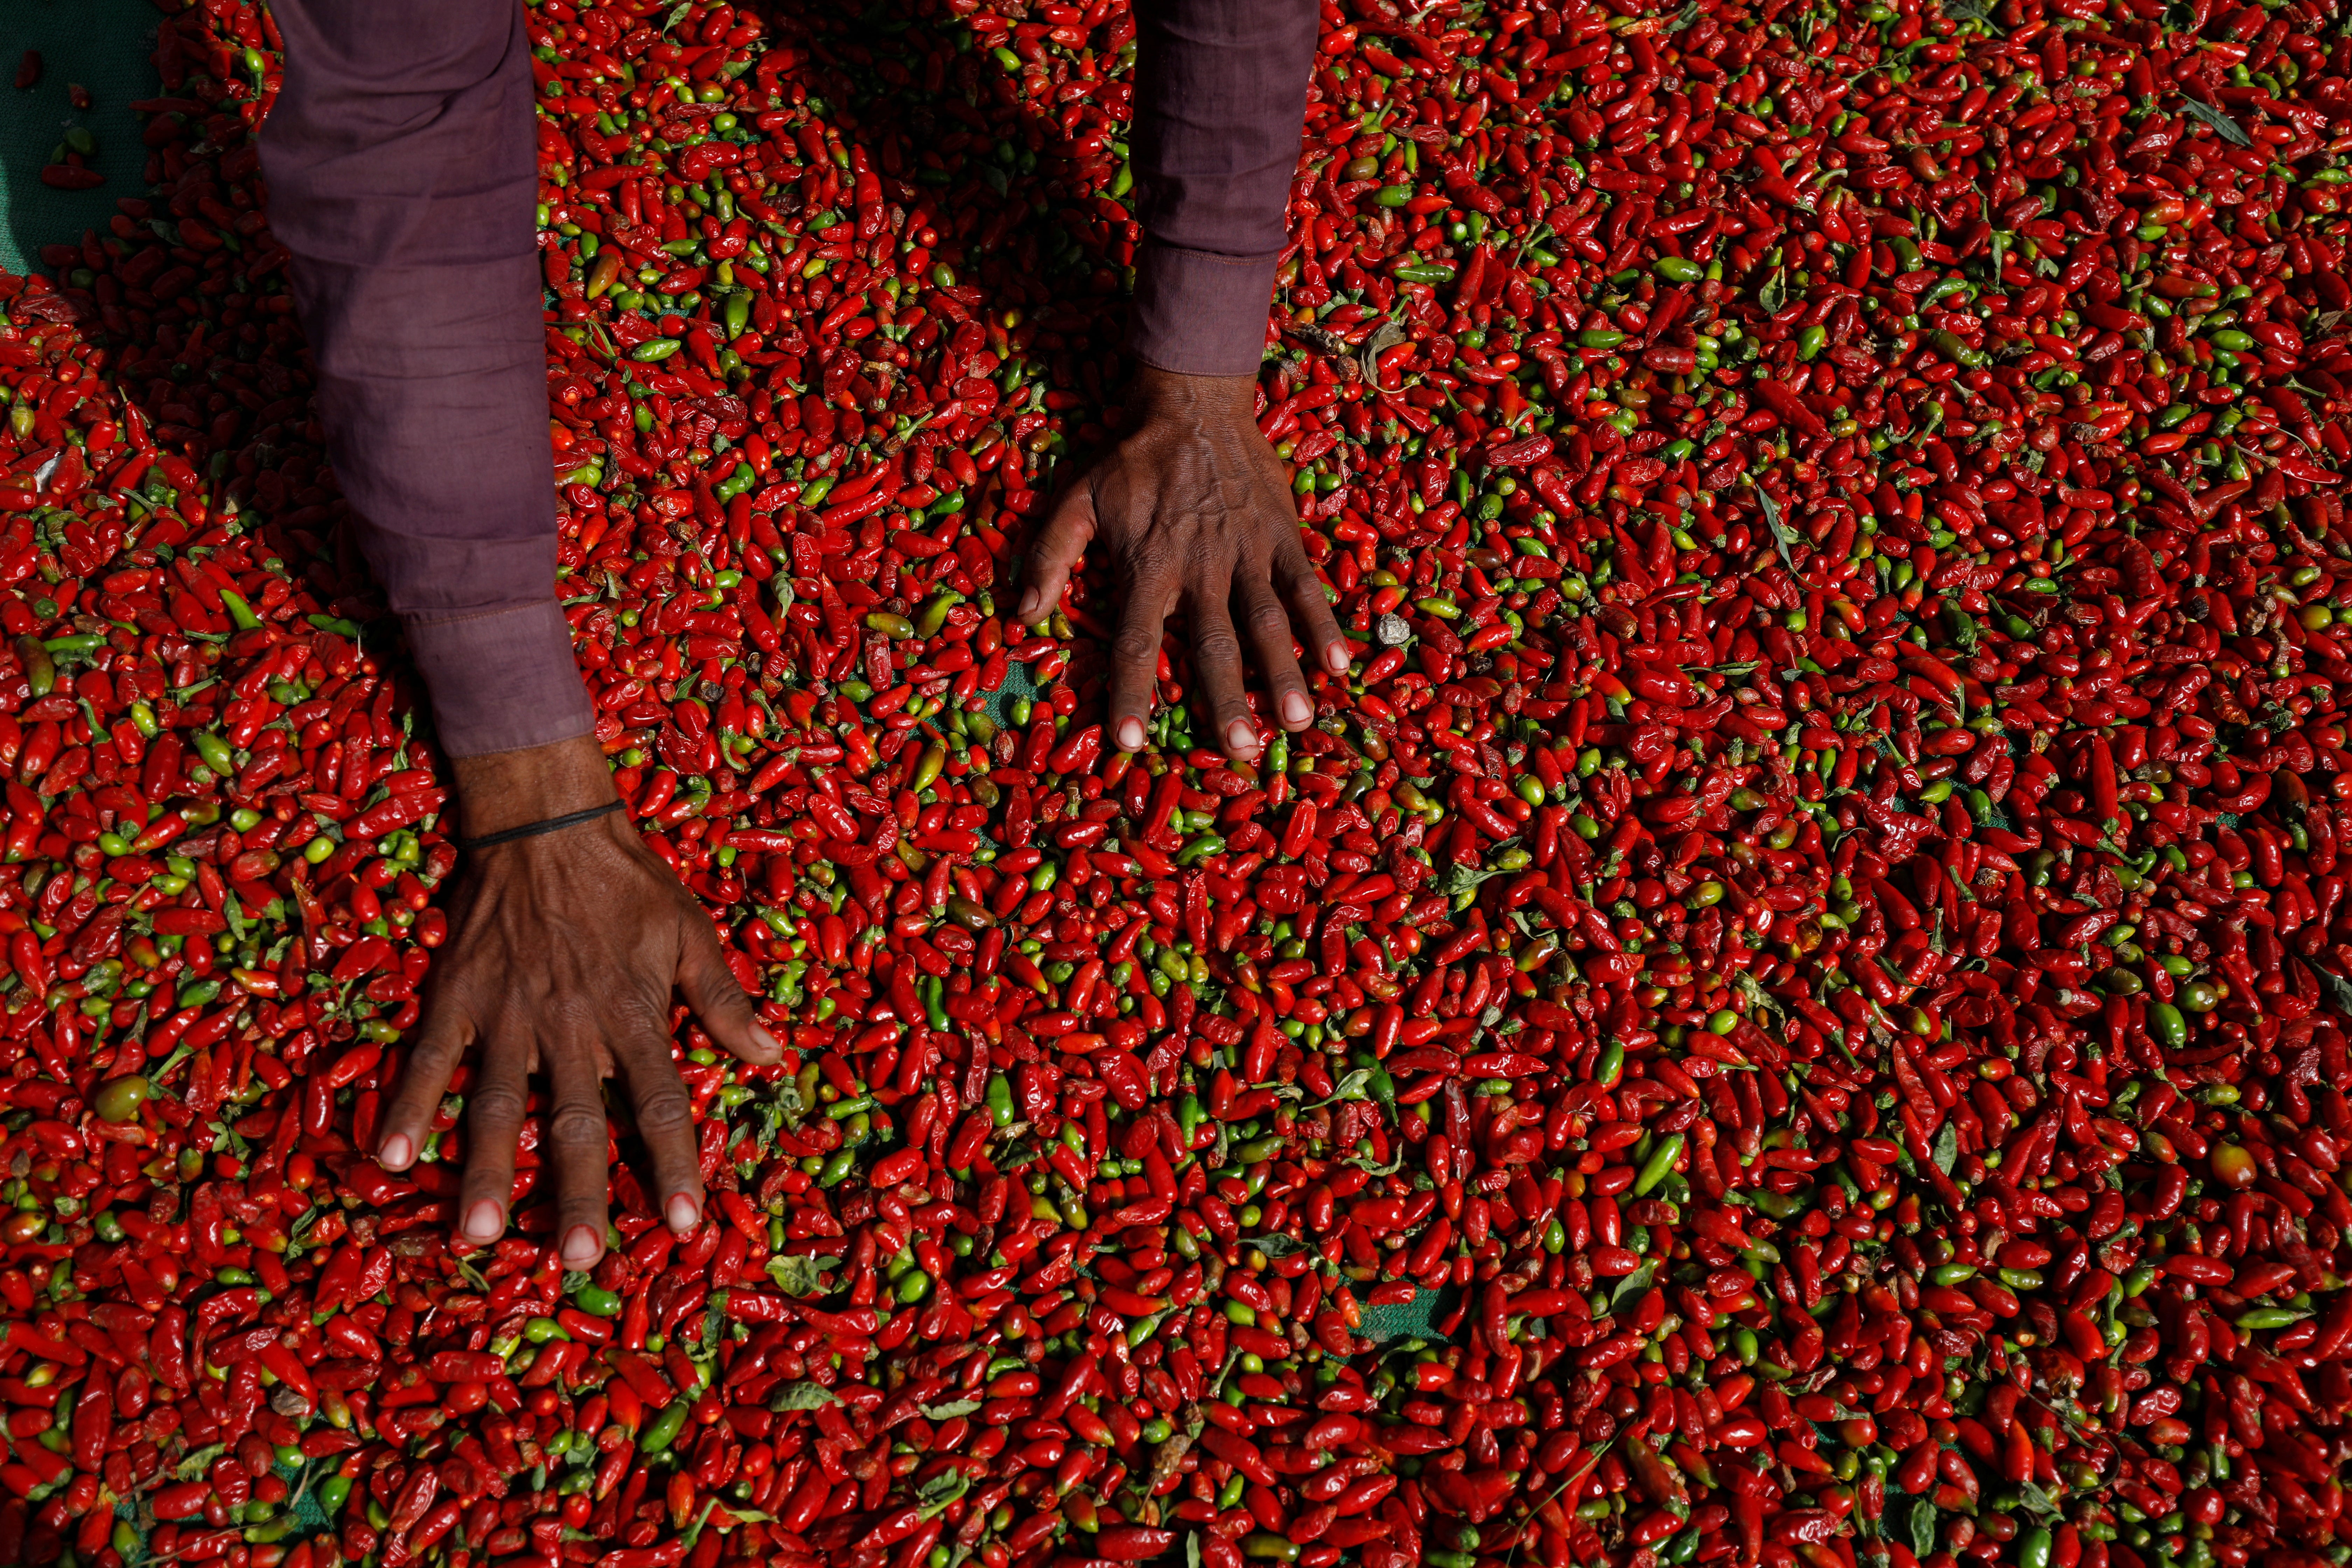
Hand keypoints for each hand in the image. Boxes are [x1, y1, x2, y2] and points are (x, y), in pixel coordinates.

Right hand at [373, 736, 778, 1268]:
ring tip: (478, 1237)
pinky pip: (428, 1059)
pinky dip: (407, 1107)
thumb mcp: (693, 933)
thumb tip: (776, 1057)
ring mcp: (506, 1016)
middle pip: (574, 1122)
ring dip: (485, 1172)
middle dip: (578, 1194)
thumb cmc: (630, 883)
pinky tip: (391, 1159)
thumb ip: (726, 1001)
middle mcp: (570, 1027)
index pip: (661, 1104)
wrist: (549, 825)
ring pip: (494, 1106)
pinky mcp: (456, 998)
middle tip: (580, 1259)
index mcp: (633, 1017)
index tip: (686, 1226)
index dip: (676, 1165)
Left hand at [1017, 366, 1349, 760]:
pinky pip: (1305, 584)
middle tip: (1240, 751)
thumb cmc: (1132, 460)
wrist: (1193, 402)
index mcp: (1148, 566)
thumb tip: (1021, 616)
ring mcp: (1246, 552)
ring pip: (1266, 620)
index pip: (1137, 641)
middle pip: (1212, 642)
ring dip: (1283, 672)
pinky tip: (1340, 664)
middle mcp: (1199, 567)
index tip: (1129, 743)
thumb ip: (1048, 557)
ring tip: (1297, 722)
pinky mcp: (1281, 535)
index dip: (1132, 693)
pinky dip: (1322, 622)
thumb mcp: (1077, 500)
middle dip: (1226, 698)